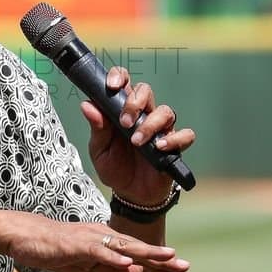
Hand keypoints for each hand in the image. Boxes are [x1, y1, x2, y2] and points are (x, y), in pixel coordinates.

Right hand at [3, 212, 187, 271]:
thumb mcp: (86, 265)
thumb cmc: (54, 249)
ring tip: (168, 258)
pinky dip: (114, 258)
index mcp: (106, 243)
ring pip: (123, 247)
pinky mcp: (76, 245)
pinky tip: (129, 263)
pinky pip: (98, 252)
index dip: (160, 263)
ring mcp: (90, 240)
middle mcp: (103, 237)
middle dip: (162, 259)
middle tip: (186, 267)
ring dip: (146, 253)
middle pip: (137, 249)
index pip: (137, 255)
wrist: (23, 235)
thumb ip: (110, 268)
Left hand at [81, 66, 195, 205]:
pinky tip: (160, 148)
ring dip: (150, 124)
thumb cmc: (114, 167)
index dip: (120, 77)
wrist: (130, 194)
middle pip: (146, 91)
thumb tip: (87, 105)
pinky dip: (175, 139)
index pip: (125, 83)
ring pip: (165, 111)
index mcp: (122, 111)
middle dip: (135, 102)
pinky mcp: (174, 146)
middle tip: (124, 123)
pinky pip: (185, 135)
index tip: (112, 86)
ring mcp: (160, 129)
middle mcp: (143, 115)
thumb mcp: (99, 149)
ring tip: (137, 142)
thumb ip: (96, 128)